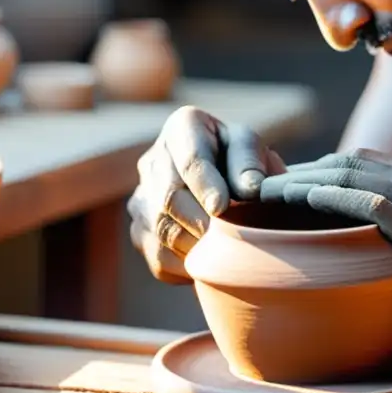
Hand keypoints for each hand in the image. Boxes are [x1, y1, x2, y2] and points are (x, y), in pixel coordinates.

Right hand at [127, 106, 286, 283]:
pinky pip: (158, 256)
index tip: (221, 206)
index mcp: (183, 127)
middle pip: (169, 197)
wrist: (225, 181)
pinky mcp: (140, 229)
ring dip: (195, 245)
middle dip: (202, 220)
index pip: (190, 158)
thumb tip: (250, 188)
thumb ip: (251, 162)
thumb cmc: (240, 159)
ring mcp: (141, 197)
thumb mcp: (251, 148)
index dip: (205, 185)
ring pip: (161, 230)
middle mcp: (153, 160)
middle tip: (230, 237)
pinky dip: (186, 265)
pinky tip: (209, 261)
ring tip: (224, 251)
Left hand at [258, 148, 391, 341]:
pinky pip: (371, 203)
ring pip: (350, 174)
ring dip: (302, 181)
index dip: (310, 170)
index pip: (351, 161)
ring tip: (263, 192)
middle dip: (296, 172)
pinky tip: (304, 201)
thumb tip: (347, 241)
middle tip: (255, 188)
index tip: (274, 188)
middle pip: (343, 161)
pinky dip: (333, 198)